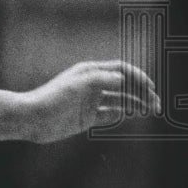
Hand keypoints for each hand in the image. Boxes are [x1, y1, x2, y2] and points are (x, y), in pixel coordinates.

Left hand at [23, 60, 159, 143]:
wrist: (31, 118)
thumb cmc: (51, 98)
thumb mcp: (76, 86)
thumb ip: (100, 80)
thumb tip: (123, 78)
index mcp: (90, 72)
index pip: (120, 70)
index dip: (137, 76)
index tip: (151, 88)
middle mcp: (92, 85)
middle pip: (124, 86)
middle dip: (142, 93)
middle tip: (156, 105)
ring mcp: (90, 102)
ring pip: (119, 101)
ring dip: (136, 104)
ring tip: (151, 111)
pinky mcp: (86, 118)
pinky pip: (109, 116)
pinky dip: (120, 116)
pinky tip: (128, 117)